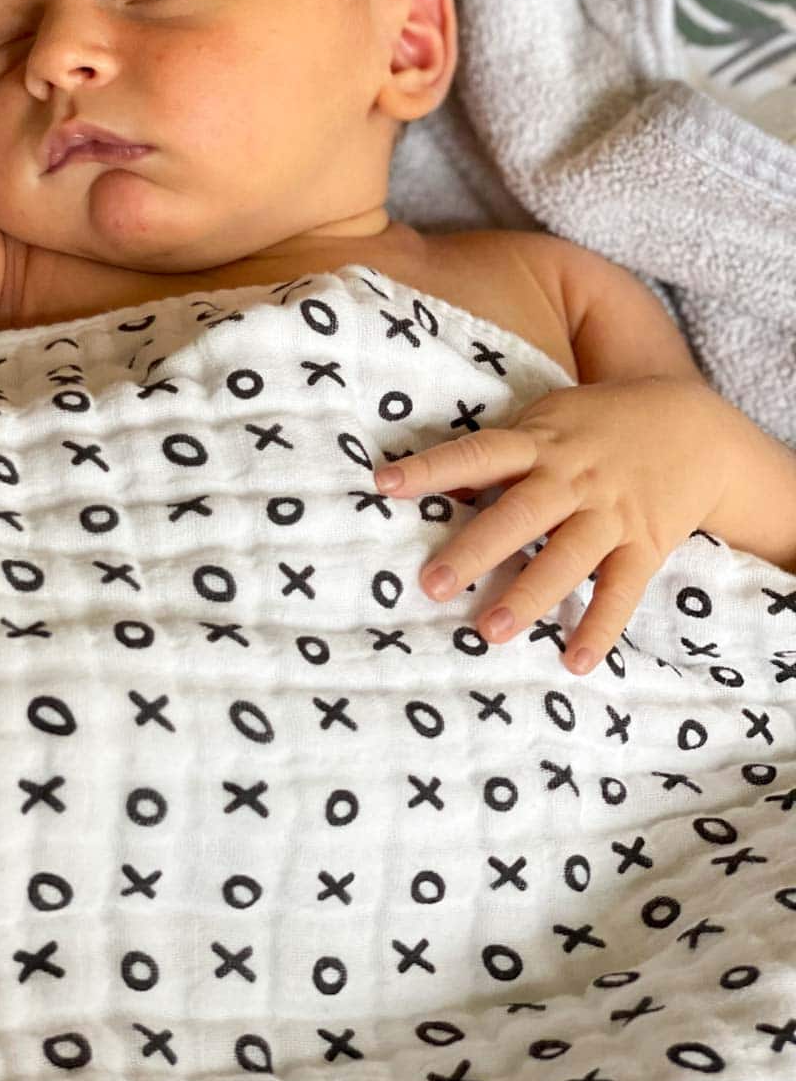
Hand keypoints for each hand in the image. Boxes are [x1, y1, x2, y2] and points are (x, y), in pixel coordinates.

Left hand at [373, 375, 730, 675]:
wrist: (696, 426)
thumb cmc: (600, 424)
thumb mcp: (549, 419)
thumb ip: (502, 451)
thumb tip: (443, 488)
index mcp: (540, 443)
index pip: (478, 453)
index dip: (432, 468)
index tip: (384, 483)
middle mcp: (571, 479)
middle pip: (517, 516)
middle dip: (474, 551)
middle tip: (430, 585)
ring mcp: (610, 514)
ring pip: (566, 559)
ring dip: (528, 596)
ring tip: (489, 631)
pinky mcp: (646, 545)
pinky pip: (621, 591)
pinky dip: (600, 627)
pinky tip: (574, 661)